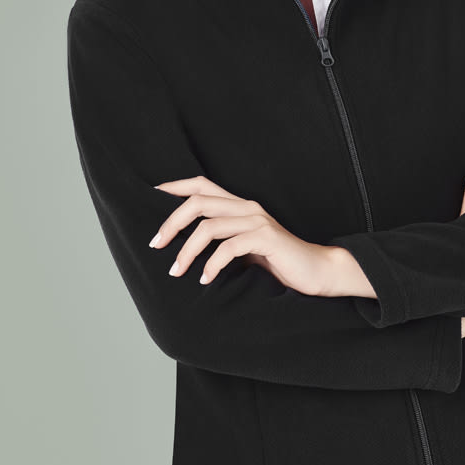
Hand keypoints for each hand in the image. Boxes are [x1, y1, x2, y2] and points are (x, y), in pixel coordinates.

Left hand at [150, 175, 341, 295]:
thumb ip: (220, 240)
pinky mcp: (267, 238)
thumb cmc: (277, 263)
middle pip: (198, 201)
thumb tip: (181, 248)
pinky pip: (230, 247)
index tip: (149, 199)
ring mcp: (257, 220)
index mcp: (239, 205)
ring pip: (209, 226)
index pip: (201, 185)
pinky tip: (206, 280)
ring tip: (176, 271)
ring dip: (187, 251)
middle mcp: (247, 207)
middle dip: (171, 222)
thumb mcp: (243, 248)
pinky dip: (212, 265)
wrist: (316, 271)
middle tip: (156, 245)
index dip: (173, 187)